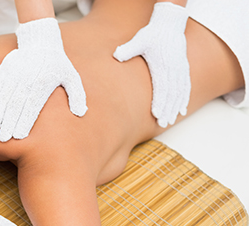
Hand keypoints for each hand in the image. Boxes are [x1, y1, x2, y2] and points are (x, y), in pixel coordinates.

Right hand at [0, 17, 86, 141]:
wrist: (41, 40)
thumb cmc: (58, 63)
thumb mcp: (72, 77)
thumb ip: (77, 95)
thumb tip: (81, 112)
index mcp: (43, 84)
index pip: (32, 107)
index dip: (24, 122)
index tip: (18, 136)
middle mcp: (27, 80)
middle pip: (15, 104)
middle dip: (8, 122)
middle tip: (2, 138)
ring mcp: (14, 75)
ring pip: (3, 96)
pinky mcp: (4, 70)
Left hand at [113, 2, 189, 126]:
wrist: (170, 25)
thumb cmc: (152, 34)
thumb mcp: (139, 40)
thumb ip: (128, 49)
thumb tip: (116, 54)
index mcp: (162, 65)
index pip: (162, 87)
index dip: (160, 101)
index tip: (156, 114)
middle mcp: (174, 69)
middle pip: (172, 94)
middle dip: (167, 110)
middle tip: (162, 124)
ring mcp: (180, 70)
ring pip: (180, 93)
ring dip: (175, 108)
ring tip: (171, 121)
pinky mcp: (183, 69)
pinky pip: (186, 88)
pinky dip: (184, 100)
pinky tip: (182, 111)